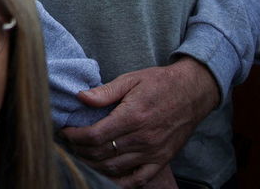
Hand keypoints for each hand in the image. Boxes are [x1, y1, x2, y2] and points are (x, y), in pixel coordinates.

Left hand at [61, 58, 217, 185]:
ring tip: (82, 155)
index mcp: (133, 117)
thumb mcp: (130, 79)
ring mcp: (154, 152)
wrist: (194, 92)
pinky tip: (107, 174)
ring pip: (115, 168)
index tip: (65, 132)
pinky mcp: (162, 160)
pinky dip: (120, 181)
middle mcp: (143, 138)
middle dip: (80, 150)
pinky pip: (139, 179)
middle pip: (101, 153)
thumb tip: (81, 97)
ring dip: (94, 164)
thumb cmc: (160, 83)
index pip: (95, 135)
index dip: (75, 136)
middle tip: (69, 144)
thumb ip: (105, 92)